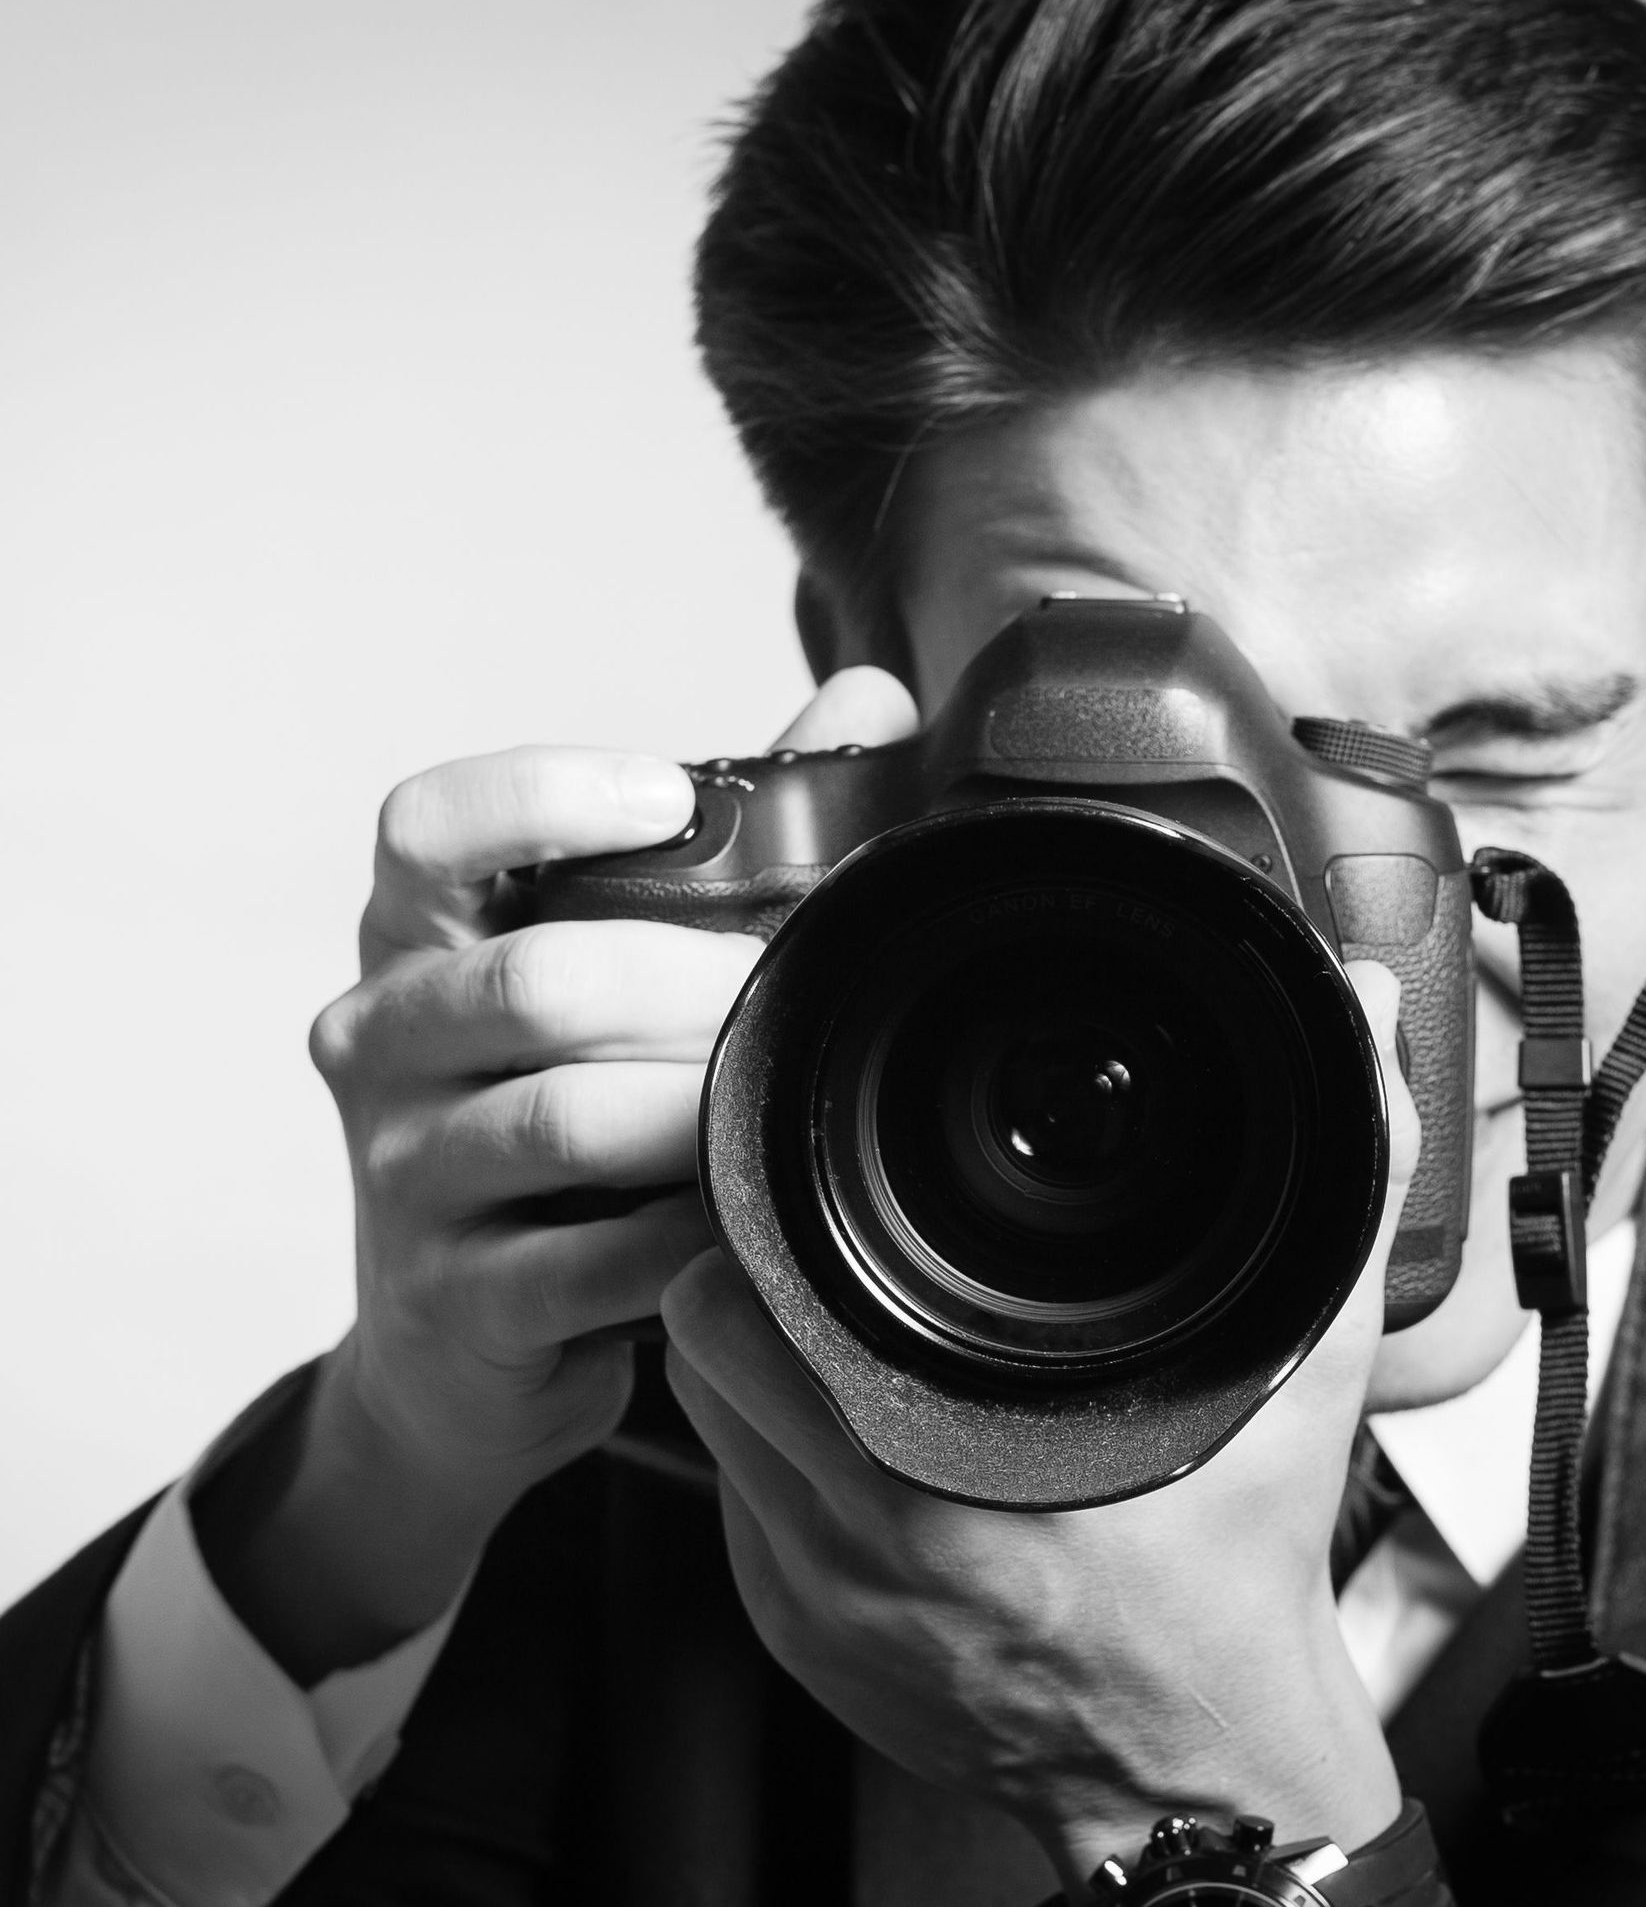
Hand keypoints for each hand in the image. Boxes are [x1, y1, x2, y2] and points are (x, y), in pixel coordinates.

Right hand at [195, 667, 917, 1680]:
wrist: (462, 1340)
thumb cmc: (562, 1108)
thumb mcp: (610, 969)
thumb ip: (731, 841)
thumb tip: (869, 702)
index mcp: (414, 936)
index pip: (426, 827)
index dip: (542, 797)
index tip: (671, 798)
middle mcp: (379, 1039)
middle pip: (535, 981)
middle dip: (695, 983)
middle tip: (801, 990)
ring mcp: (400, 1173)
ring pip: (562, 1117)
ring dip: (700, 1106)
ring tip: (789, 1097)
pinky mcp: (450, 1298)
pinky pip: (585, 1260)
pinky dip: (686, 1234)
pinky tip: (751, 1219)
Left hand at [663, 961, 1416, 1891]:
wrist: (1202, 1776)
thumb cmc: (1240, 1583)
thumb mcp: (1305, 1373)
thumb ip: (1345, 1187)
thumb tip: (1362, 1026)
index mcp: (953, 1473)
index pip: (757, 1286)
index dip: (772, 1208)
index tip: (819, 1174)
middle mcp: (857, 1540)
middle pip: (706, 1335)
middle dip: (750, 1265)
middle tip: (821, 1237)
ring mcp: (812, 1600)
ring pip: (701, 1411)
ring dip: (748, 1349)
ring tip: (832, 1320)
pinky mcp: (792, 1638)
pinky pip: (724, 1500)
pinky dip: (763, 1443)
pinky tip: (844, 1427)